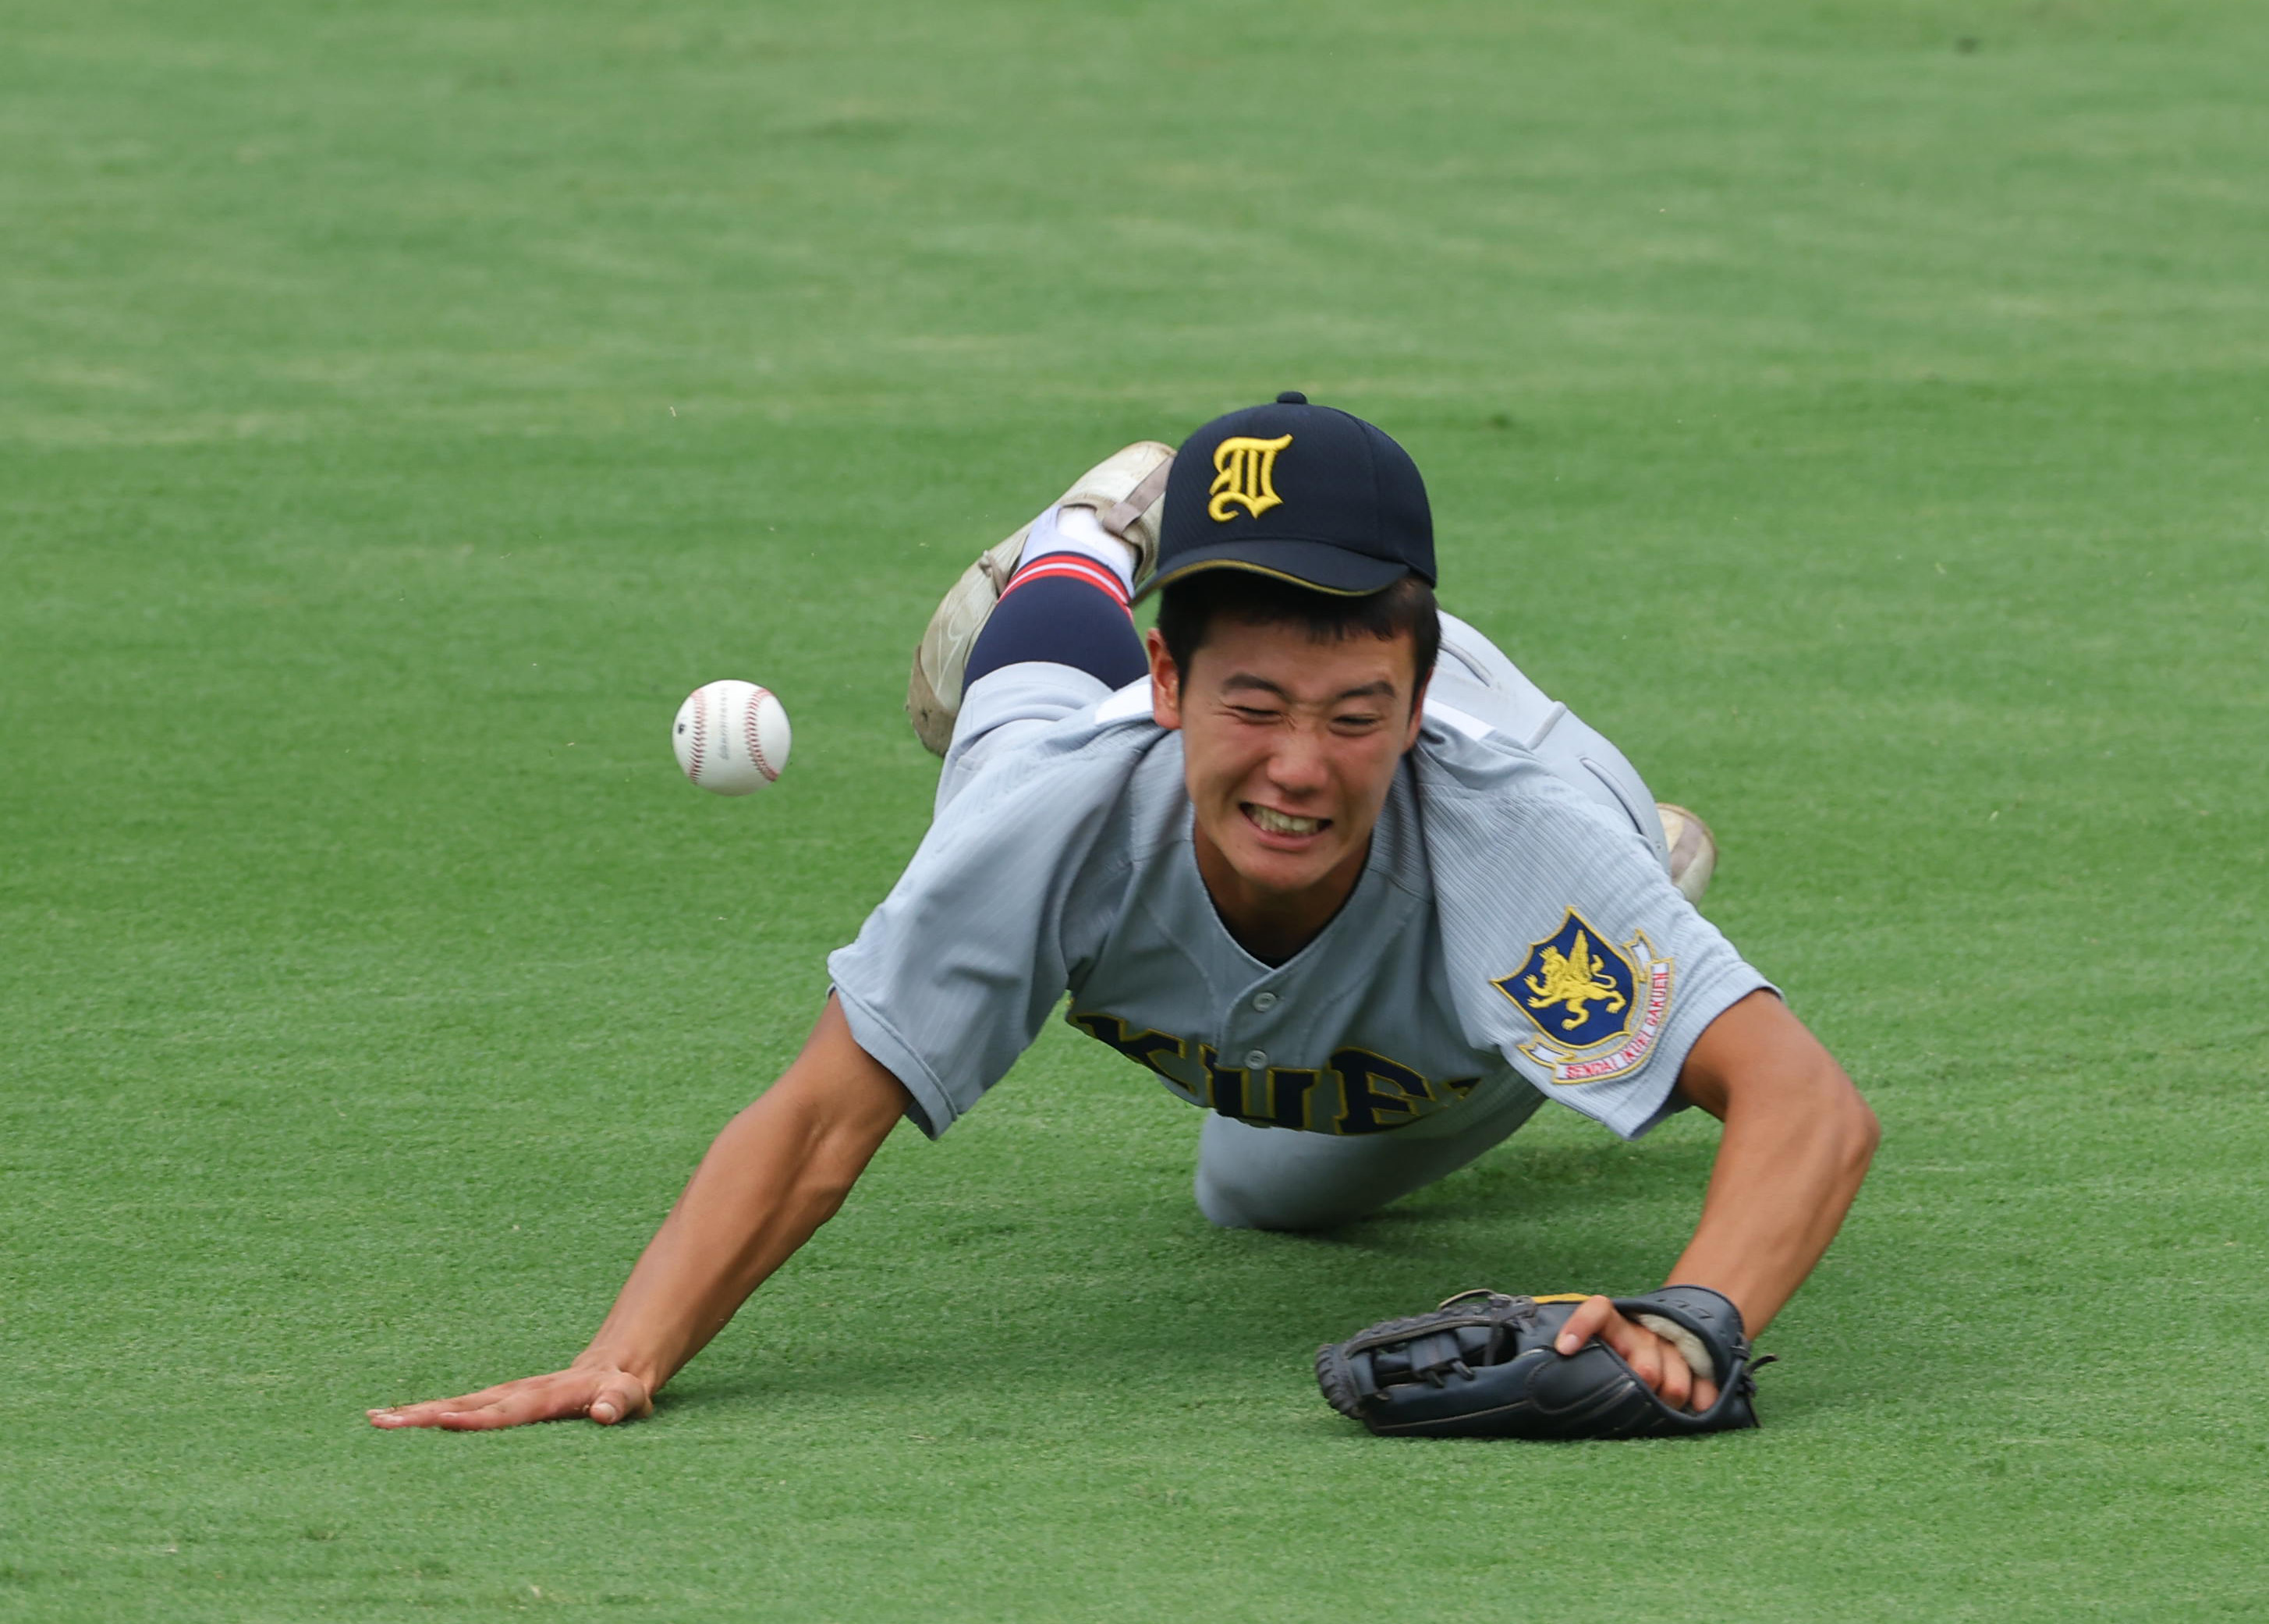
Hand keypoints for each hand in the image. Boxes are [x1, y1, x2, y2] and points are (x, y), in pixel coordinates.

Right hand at [367, 1360, 653, 1430]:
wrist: (613, 1365)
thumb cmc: (623, 1389)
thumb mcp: (630, 1395)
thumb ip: (620, 1402)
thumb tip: (607, 1413)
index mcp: (548, 1396)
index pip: (507, 1411)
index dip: (476, 1419)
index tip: (442, 1421)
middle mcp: (519, 1392)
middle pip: (467, 1404)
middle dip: (425, 1414)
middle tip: (384, 1421)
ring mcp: (506, 1394)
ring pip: (456, 1403)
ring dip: (416, 1412)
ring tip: (376, 1419)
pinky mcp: (498, 1399)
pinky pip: (459, 1406)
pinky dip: (427, 1412)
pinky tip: (393, 1418)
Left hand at [1551, 1295, 1719, 1413]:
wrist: (1668, 1328)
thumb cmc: (1618, 1352)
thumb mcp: (1599, 1349)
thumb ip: (1582, 1360)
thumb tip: (1552, 1375)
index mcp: (1614, 1325)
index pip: (1598, 1311)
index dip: (1580, 1326)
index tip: (1563, 1349)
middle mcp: (1644, 1332)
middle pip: (1645, 1369)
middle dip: (1640, 1393)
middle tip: (1631, 1405)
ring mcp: (1672, 1345)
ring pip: (1674, 1386)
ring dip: (1667, 1404)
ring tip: (1657, 1411)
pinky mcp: (1698, 1358)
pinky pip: (1705, 1386)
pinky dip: (1701, 1402)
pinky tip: (1696, 1411)